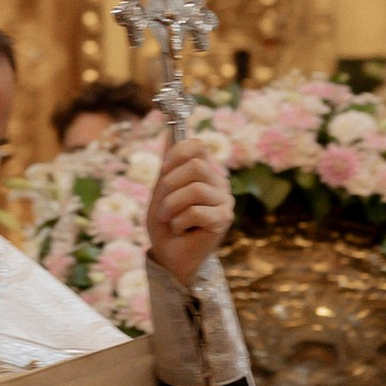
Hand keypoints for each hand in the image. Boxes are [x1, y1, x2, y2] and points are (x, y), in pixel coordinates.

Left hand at [145, 142, 232, 288]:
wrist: (169, 255)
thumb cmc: (165, 223)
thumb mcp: (161, 190)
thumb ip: (168, 163)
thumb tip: (169, 130)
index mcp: (205, 171)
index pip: (198, 146)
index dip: (176, 154)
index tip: (163, 172)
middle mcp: (219, 182)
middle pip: (196, 166)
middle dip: (170, 186)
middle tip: (163, 206)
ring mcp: (224, 201)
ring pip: (195, 189)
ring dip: (171, 206)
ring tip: (169, 219)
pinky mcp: (224, 219)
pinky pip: (196, 211)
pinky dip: (179, 222)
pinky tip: (180, 230)